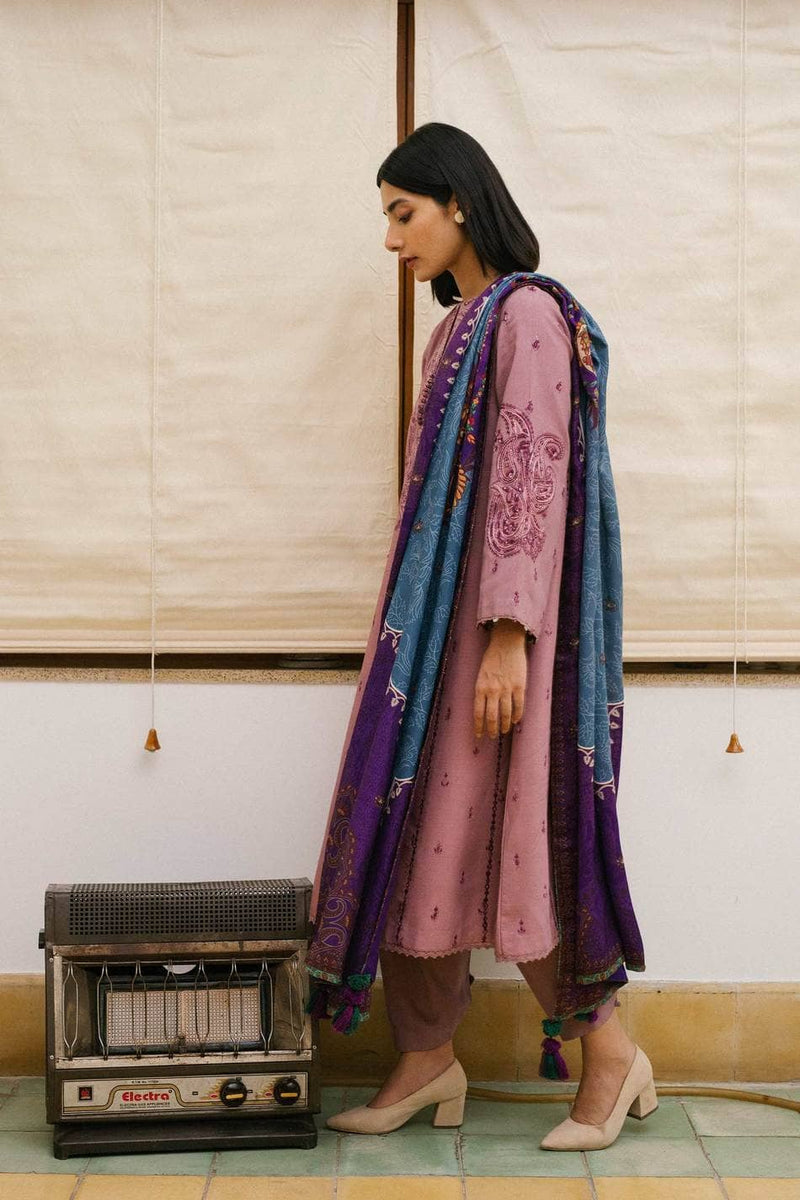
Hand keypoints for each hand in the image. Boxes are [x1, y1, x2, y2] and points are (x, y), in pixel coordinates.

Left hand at [473, 620, 527, 739]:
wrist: (506, 644)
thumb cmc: (492, 659)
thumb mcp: (481, 675)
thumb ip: (482, 691)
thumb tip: (483, 708)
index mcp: (480, 688)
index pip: (478, 713)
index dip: (478, 726)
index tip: (479, 735)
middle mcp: (492, 691)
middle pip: (492, 717)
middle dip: (491, 729)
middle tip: (492, 736)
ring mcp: (507, 689)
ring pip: (505, 714)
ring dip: (504, 725)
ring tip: (503, 731)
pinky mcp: (520, 686)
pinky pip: (519, 705)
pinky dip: (517, 715)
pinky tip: (515, 721)